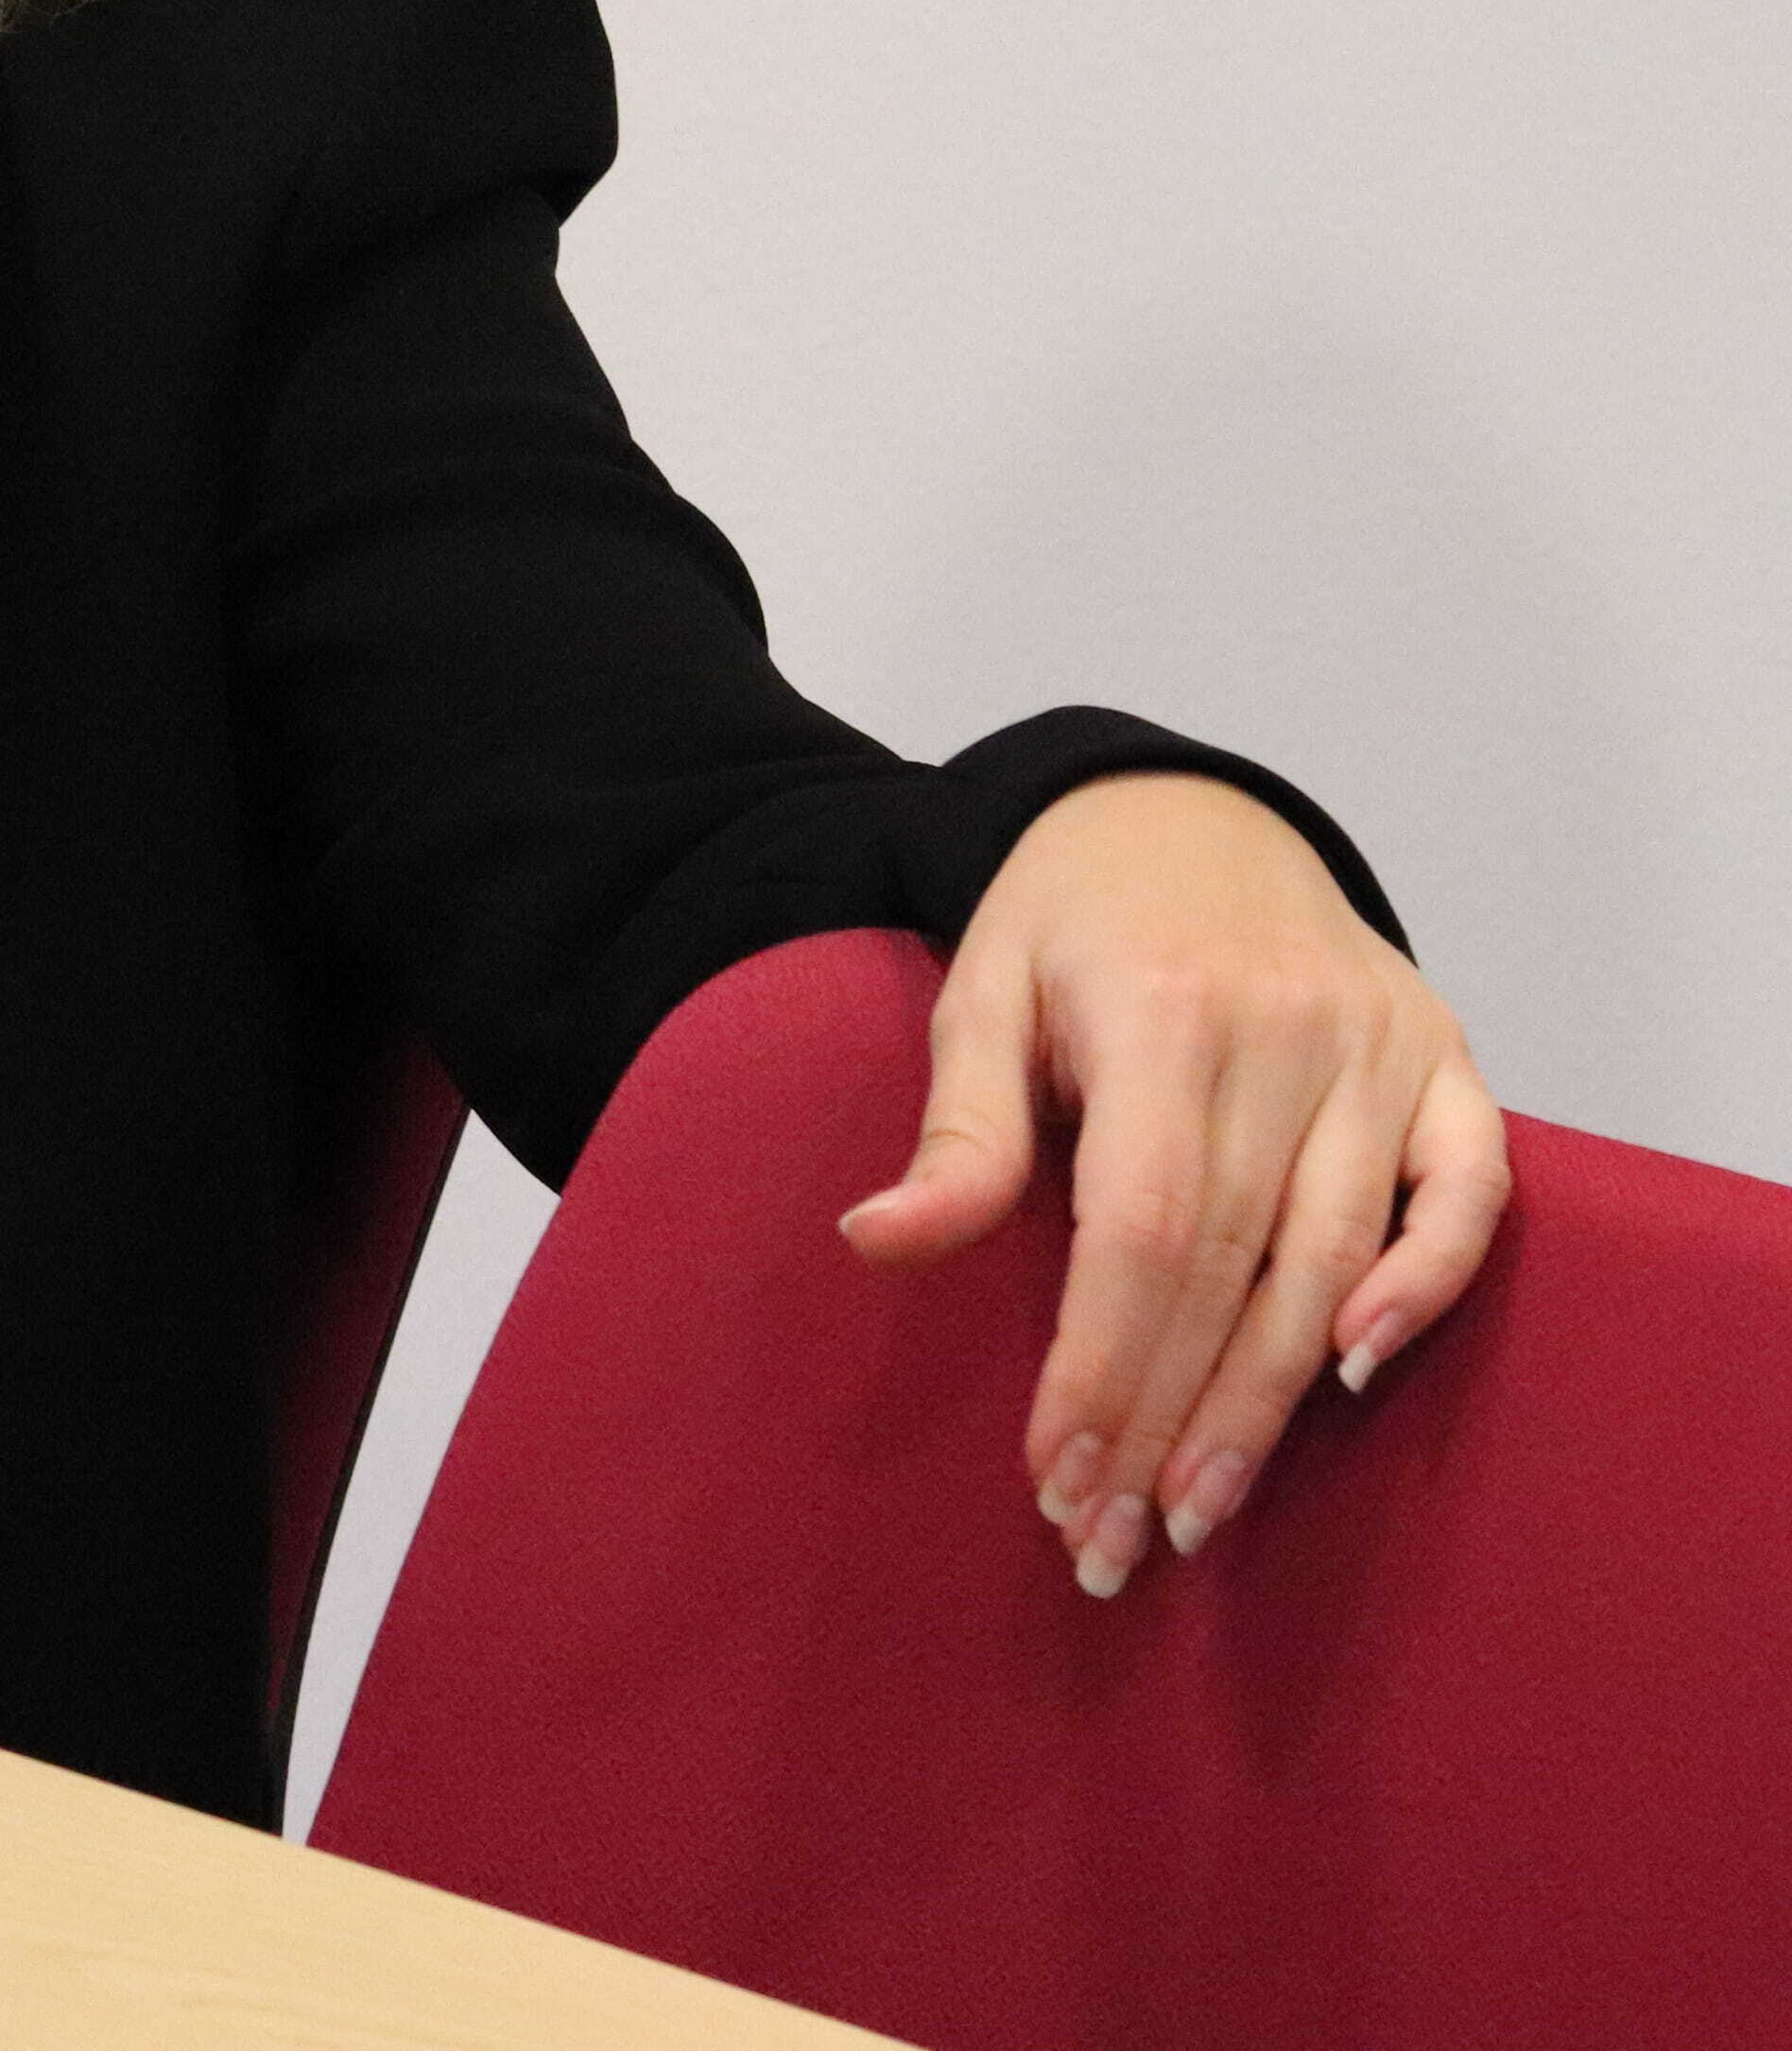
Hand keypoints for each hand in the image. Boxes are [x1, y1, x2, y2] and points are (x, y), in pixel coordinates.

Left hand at [835, 773, 1504, 1596]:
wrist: (1185, 810)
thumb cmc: (1067, 919)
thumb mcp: (981, 992)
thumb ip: (957, 1130)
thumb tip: (878, 1243)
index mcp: (1161, 1012)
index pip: (1139, 1228)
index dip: (1100, 1363)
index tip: (1055, 1476)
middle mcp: (1288, 1033)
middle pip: (1235, 1267)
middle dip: (1170, 1418)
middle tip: (1116, 1540)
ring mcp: (1383, 1047)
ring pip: (1338, 1258)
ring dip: (1271, 1400)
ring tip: (1198, 1507)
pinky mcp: (1448, 1058)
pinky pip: (1471, 1189)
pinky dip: (1429, 1281)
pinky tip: (1360, 1373)